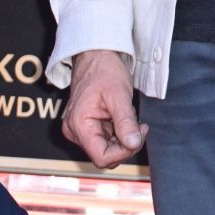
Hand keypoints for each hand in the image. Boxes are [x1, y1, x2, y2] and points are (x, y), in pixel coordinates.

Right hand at [60, 49, 144, 167]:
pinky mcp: (85, 128)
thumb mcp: (119, 95)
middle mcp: (74, 132)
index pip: (102, 157)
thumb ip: (125, 122)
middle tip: (139, 125)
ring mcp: (78, 131)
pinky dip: (118, 134)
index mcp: (79, 126)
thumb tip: (134, 144)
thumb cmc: (104, 71)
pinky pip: (104, 141)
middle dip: (125, 145)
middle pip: (104, 156)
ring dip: (122, 139)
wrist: (95, 57)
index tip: (138, 134)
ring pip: (105, 150)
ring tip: (130, 118)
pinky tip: (122, 119)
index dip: (123, 152)